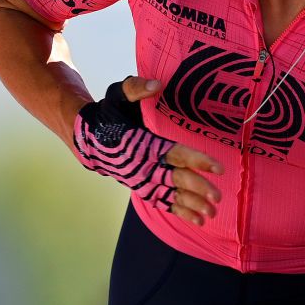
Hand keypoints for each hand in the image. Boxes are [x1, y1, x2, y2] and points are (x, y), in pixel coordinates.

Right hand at [73, 76, 223, 225]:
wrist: (87, 140)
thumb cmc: (108, 115)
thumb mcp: (118, 96)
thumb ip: (136, 88)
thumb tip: (157, 84)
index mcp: (142, 143)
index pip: (173, 153)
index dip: (196, 160)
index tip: (217, 167)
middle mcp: (142, 165)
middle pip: (174, 178)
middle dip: (197, 188)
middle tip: (218, 196)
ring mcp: (141, 179)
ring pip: (170, 195)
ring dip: (191, 205)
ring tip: (211, 214)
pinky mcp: (141, 187)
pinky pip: (162, 202)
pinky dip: (180, 211)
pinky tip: (198, 219)